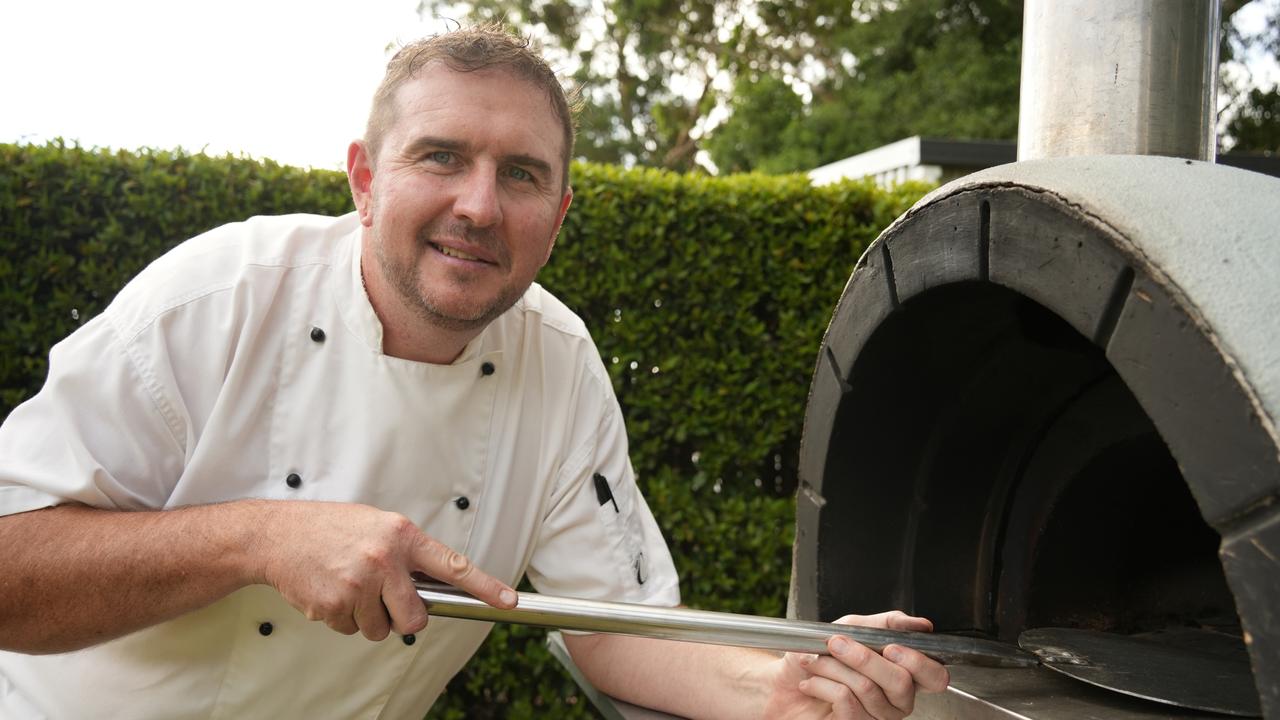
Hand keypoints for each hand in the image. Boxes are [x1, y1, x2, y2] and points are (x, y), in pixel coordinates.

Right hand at [253, 501, 515, 640]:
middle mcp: (384, 559)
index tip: (510, 601)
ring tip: (350, 587)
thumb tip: (433, 586)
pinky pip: (351, 630)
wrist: (278, 535)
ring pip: (380, 630)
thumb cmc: (331, 529)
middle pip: (416, 618)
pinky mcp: (334, 604)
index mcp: (402, 536)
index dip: (485, 586)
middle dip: (404, 618)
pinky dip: (343, 619)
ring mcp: (358, 584)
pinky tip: (331, 591)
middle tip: (386, 601)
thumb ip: (407, 553)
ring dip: (368, 618)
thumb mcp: (378, 526)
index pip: (453, 565)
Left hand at [761, 611, 948, 719]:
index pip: (934, 676)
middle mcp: (895, 701)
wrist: (782, 683)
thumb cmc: (816, 655)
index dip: (919, 662)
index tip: (891, 646)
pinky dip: (822, 684)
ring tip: (815, 662)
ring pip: (867, 688)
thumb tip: (920, 625)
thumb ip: (887, 624)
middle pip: (902, 682)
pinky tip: (812, 684)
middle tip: (837, 644)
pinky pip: (846, 701)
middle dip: (864, 657)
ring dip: (833, 667)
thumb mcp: (850, 628)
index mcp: (903, 674)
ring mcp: (876, 717)